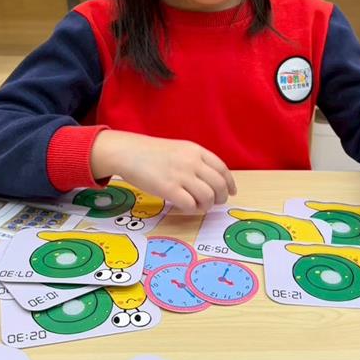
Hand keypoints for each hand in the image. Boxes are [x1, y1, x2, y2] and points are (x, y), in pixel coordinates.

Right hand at [90, 130, 235, 212]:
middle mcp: (192, 162)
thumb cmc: (151, 153)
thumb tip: (211, 181)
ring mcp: (181, 175)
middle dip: (220, 198)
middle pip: (219, 185)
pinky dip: (192, 209)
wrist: (128, 152)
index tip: (231, 192)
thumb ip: (195, 161)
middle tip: (215, 203)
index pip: (222, 169)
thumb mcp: (179, 149)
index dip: (230, 183)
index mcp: (196, 150)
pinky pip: (191, 204)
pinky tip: (186, 207)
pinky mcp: (169, 188)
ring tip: (198, 205)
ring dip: (206, 205)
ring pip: (208, 196)